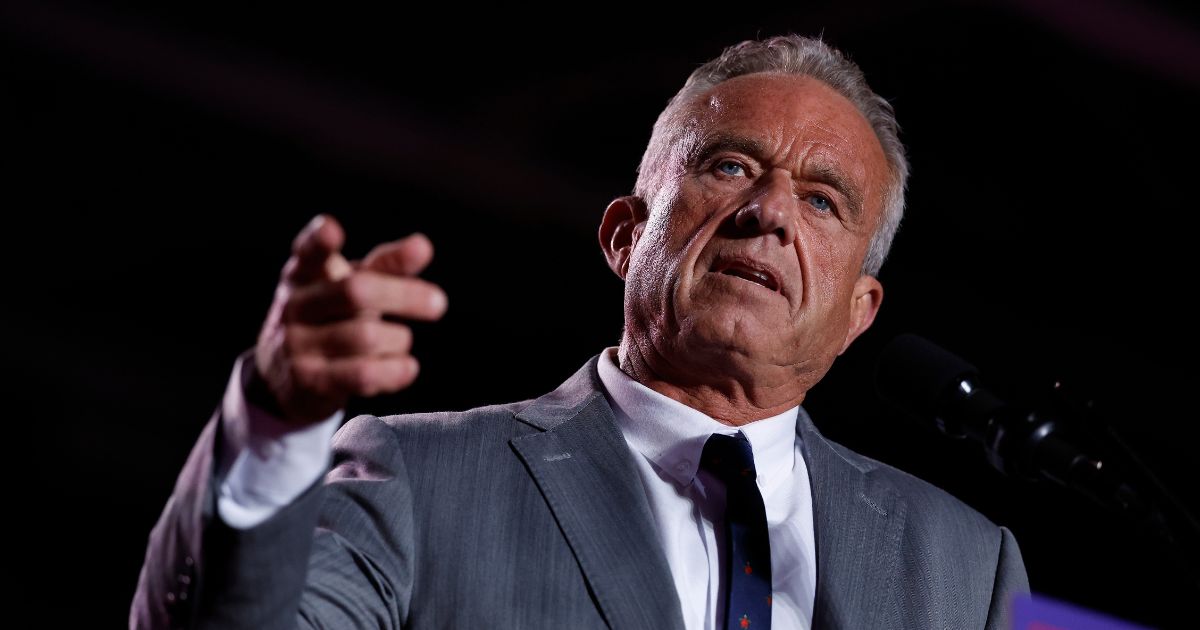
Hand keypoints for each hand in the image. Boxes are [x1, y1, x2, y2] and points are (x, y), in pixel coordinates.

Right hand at [252, 214, 447, 425]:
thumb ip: (387, 266)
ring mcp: (296, 344)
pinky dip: (395, 371)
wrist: (289, 378)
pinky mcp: (308, 381)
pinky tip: (408, 368)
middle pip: (355, 292)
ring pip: (367, 336)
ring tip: (402, 340)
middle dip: (404, 296)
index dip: (318, 240)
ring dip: (399, 339)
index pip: (308, 252)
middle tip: (439, 303)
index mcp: (304, 274)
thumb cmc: (332, 319)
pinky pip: (362, 374)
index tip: (332, 229)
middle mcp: (295, 305)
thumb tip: (422, 245)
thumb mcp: (352, 287)